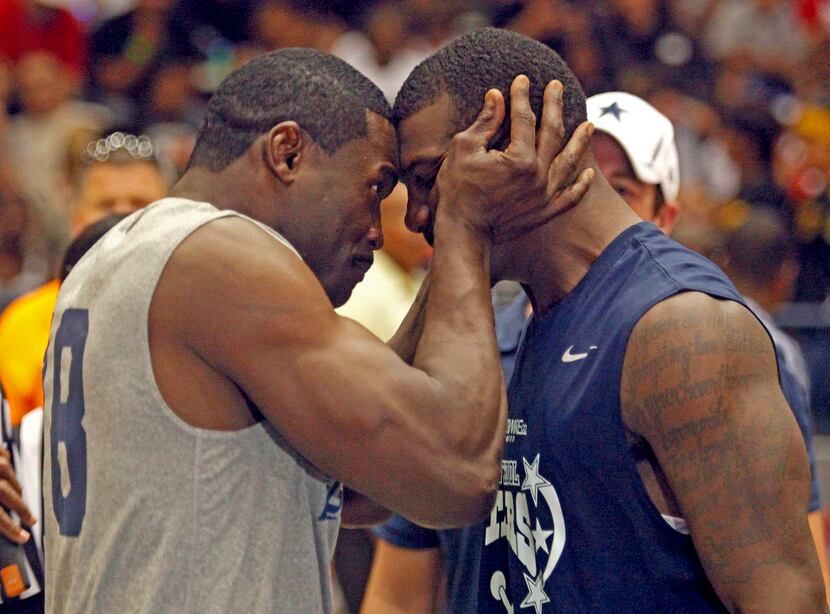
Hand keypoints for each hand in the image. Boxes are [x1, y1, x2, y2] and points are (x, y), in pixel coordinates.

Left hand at [0, 449, 34, 543]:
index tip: (24, 538)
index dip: (11, 529)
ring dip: (14, 485)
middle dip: (22, 508)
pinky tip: (7, 469)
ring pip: (7, 472)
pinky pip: (2, 455)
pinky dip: (6, 463)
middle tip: (31, 520)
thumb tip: (1, 518)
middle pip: (8, 493)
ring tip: (19, 494)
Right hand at [435, 75, 594, 243]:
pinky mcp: (545, 213)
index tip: (522, 79)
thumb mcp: (464, 149)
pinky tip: (589, 173)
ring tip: (590, 125)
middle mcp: (539, 175)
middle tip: (557, 86)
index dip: (521, 96)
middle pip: (552, 133)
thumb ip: (485, 122)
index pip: (524, 118)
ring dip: (580, 141)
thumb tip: (496, 96)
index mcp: (520, 158)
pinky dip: (581, 185)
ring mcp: (545, 196)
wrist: (464, 234)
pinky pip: (570, 197)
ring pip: (569, 162)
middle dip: (554, 106)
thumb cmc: (457, 190)